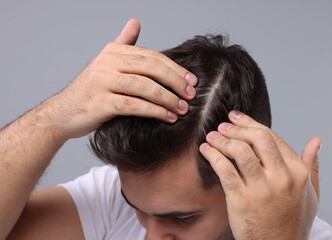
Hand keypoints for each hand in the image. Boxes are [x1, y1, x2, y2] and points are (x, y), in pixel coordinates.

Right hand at [43, 19, 196, 139]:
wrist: (62, 113)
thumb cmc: (90, 91)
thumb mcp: (105, 63)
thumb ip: (123, 44)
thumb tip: (135, 22)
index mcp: (112, 52)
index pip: (152, 56)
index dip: (175, 68)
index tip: (192, 80)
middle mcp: (106, 63)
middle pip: (151, 68)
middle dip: (175, 82)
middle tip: (191, 95)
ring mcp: (102, 82)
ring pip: (145, 87)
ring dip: (168, 99)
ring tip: (182, 109)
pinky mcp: (100, 103)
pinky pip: (134, 106)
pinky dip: (155, 112)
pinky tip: (167, 118)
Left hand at [199, 111, 320, 239]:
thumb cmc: (293, 220)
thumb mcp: (311, 192)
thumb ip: (312, 164)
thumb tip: (316, 141)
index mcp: (297, 172)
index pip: (271, 136)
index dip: (250, 123)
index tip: (236, 117)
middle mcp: (281, 178)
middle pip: (257, 138)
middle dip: (236, 128)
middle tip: (223, 126)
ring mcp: (261, 190)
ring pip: (239, 151)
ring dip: (221, 140)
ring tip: (212, 137)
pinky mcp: (241, 201)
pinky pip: (224, 170)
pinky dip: (212, 156)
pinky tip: (206, 151)